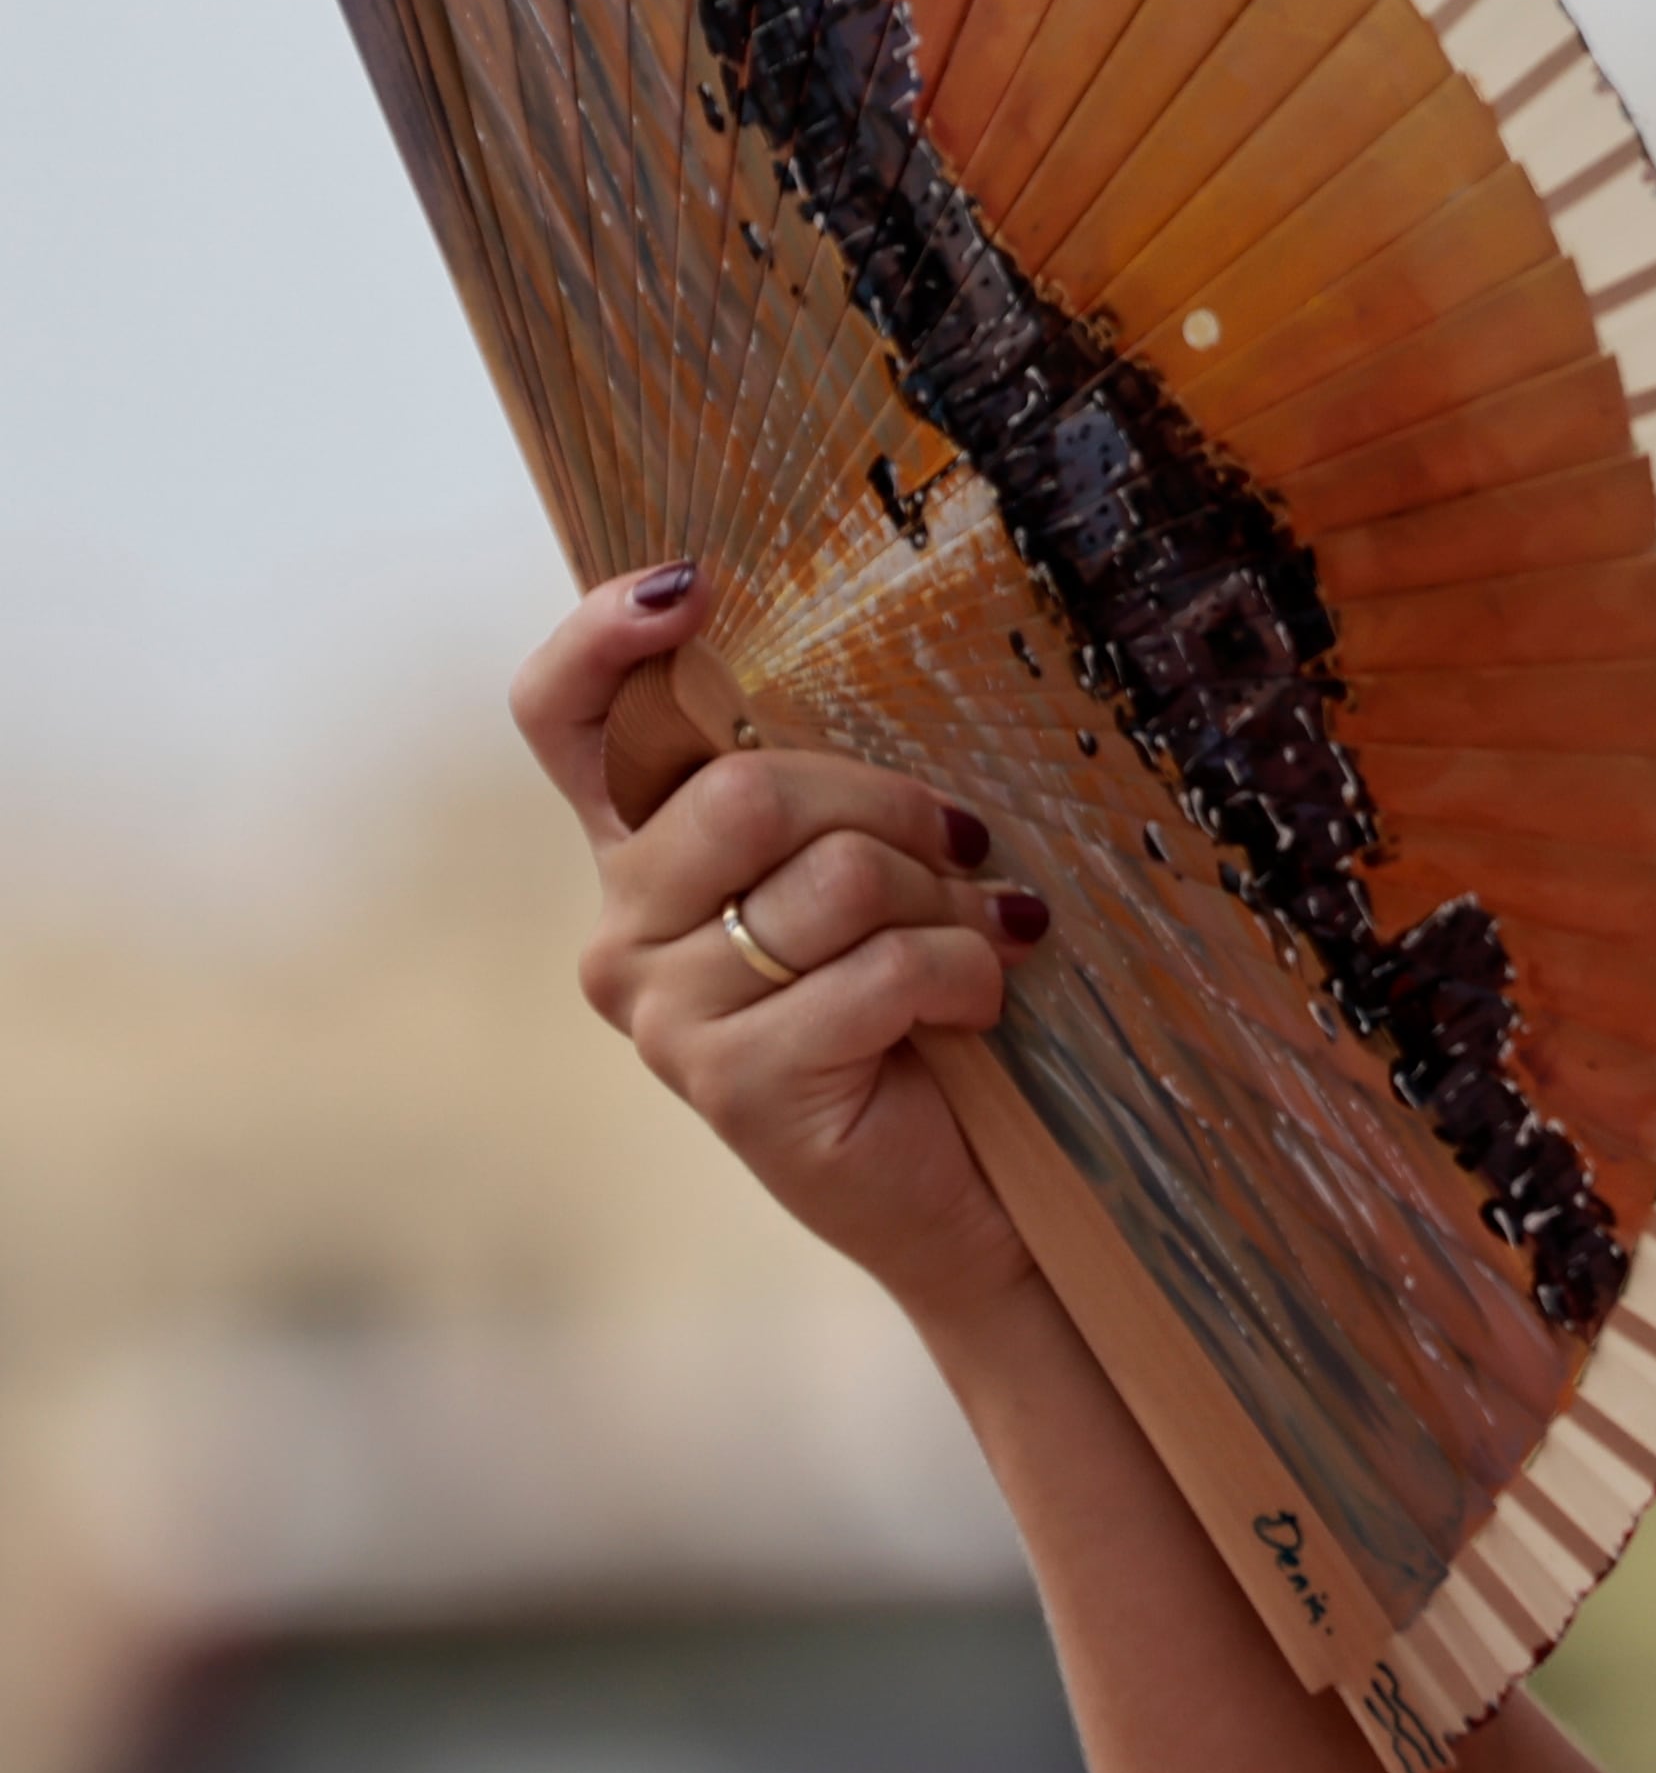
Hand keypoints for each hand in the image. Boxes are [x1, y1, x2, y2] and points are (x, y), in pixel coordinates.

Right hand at [513, 562, 1048, 1323]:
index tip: (695, 585)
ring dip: (945, 905)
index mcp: (646, 851)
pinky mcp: (733, 1085)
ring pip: (833, 878)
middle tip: (963, 856)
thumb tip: (864, 650)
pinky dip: (965, 975)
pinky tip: (976, 1006)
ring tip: (976, 943)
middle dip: (891, 810)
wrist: (966, 1188)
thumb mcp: (871, 866)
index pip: (561, 718)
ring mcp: (664, 1013)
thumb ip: (828, 784)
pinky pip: (881, 971)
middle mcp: (624, 927)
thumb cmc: (927, 1001)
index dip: (603, 638)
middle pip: (747, 792)